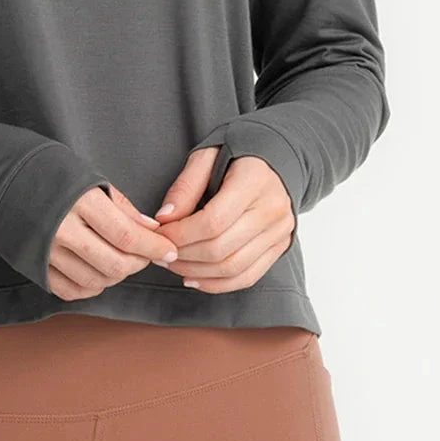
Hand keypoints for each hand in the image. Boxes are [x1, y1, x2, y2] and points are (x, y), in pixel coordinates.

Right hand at [47, 183, 179, 299]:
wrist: (1, 178)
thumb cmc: (49, 171)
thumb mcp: (90, 177)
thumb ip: (122, 207)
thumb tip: (151, 230)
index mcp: (80, 202)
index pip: (127, 236)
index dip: (153, 247)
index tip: (169, 250)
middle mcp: (62, 230)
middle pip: (114, 264)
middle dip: (138, 264)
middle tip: (147, 255)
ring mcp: (47, 252)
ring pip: (95, 281)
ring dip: (117, 276)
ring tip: (122, 260)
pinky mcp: (35, 267)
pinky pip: (71, 290)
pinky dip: (91, 286)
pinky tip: (98, 271)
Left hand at [150, 149, 294, 292]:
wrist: (275, 159)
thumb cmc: (236, 155)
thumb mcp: (206, 156)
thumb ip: (185, 186)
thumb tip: (164, 219)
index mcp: (255, 181)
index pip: (213, 221)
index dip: (181, 234)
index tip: (159, 234)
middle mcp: (273, 209)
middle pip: (221, 248)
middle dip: (184, 256)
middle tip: (160, 252)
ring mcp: (280, 231)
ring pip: (233, 267)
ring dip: (197, 272)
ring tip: (173, 265)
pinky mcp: (280, 247)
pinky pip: (248, 276)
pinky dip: (218, 284)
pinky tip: (195, 278)